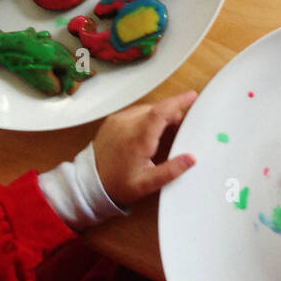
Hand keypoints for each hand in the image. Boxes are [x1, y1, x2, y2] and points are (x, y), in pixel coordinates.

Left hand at [92, 91, 197, 206]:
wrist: (88, 183)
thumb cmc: (119, 184)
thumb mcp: (147, 183)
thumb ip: (171, 171)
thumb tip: (191, 159)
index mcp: (137, 138)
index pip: (161, 112)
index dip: (178, 102)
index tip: (192, 96)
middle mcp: (126, 124)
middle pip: (156, 109)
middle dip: (172, 113)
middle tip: (179, 129)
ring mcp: (117, 120)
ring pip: (146, 109)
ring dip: (159, 115)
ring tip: (164, 132)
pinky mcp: (112, 120)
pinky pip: (136, 112)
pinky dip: (147, 117)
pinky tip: (148, 131)